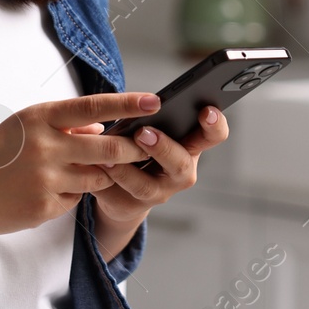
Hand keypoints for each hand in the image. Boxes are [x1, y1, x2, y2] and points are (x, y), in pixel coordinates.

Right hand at [0, 92, 152, 235]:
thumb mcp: (26, 127)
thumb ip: (65, 125)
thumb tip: (104, 125)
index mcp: (40, 118)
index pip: (93, 106)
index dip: (127, 103)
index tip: (154, 100)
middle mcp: (45, 146)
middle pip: (107, 147)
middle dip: (131, 149)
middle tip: (145, 146)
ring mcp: (45, 178)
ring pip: (97, 176)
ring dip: (99, 174)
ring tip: (76, 170)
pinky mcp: (44, 206)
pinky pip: (76, 200)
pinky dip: (72, 195)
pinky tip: (49, 192)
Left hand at [89, 104, 228, 227]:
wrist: (122, 188)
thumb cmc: (141, 146)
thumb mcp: (154, 128)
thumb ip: (154, 117)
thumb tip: (143, 102)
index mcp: (191, 146)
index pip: (213, 135)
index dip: (215, 125)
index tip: (206, 111)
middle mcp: (180, 172)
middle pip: (180, 164)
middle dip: (163, 148)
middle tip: (143, 132)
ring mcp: (159, 193)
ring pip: (146, 187)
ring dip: (126, 171)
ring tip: (108, 157)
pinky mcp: (132, 206)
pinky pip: (118, 195)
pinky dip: (105, 181)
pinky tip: (94, 167)